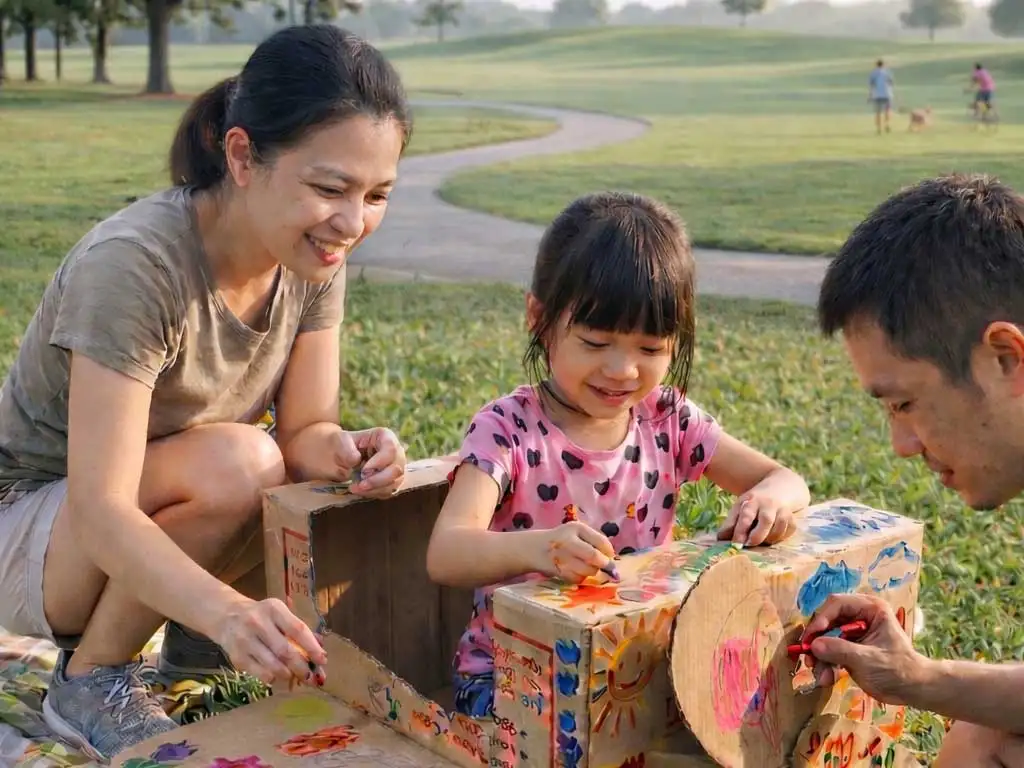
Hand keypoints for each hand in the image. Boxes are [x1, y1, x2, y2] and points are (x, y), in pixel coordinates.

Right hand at [213, 596, 327, 688]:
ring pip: (273, 665)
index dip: (312, 647)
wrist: (226, 616)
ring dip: (288, 675)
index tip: (323, 660)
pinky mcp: (237, 657)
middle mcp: (258, 623)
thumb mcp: (279, 613)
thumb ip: (298, 628)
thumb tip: (320, 648)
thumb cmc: (261, 615)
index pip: (297, 629)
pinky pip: (259, 673)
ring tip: (297, 678)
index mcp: (274, 609)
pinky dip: (272, 678)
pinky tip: (278, 676)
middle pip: (285, 651)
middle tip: (312, 678)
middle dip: (302, 667)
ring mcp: (245, 641)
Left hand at [347, 427, 406, 498]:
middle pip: (397, 469)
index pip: (391, 450)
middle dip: (377, 480)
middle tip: (360, 485)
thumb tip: (356, 460)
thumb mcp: (340, 442)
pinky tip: (360, 490)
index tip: (363, 471)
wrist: (338, 457)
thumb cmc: (341, 446)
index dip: (380, 463)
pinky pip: (388, 491)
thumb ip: (347, 450)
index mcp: (385, 437)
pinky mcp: (391, 481)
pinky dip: (374, 493)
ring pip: (394, 483)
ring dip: (374, 489)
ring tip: (355, 488)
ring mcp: (395, 468)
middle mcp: (395, 452)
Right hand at [532, 522, 614, 582]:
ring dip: (593, 571)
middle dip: (604, 564)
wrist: (535, 549)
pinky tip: (577, 571)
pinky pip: (578, 579)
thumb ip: (596, 540)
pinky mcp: (559, 572)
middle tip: (607, 568)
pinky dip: (582, 577)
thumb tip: (612, 557)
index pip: (601, 542)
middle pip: (594, 557)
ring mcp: (562, 558)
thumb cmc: (562, 539)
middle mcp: (567, 541)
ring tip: (588, 566)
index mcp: (575, 528)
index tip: (610, 557)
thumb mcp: (578, 532)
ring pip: (588, 570)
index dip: (609, 552)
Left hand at [717, 488, 794, 546]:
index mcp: (751, 501)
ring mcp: (782, 509)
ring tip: (762, 541)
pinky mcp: (793, 515)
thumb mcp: (741, 506)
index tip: (736, 544)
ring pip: (779, 526)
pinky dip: (783, 536)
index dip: (740, 531)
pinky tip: (774, 537)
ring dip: (771, 538)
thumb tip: (720, 539)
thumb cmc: (756, 501)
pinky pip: (790, 529)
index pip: (746, 516)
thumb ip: (731, 523)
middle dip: (758, 536)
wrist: (781, 484)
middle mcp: (768, 504)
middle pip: (766, 520)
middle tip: (750, 544)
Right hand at [802, 593, 926, 704]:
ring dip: (820, 657)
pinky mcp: (849, 648)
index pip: (837, 604)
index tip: (812, 639)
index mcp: (870, 609)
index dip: (821, 619)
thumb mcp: (869, 660)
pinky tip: (827, 679)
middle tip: (809, 659)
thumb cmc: (898, 670)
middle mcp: (859, 616)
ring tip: (820, 676)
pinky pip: (830, 651)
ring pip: (825, 637)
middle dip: (817, 641)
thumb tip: (814, 645)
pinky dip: (826, 664)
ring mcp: (853, 633)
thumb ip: (841, 650)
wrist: (914, 690)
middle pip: (827, 620)